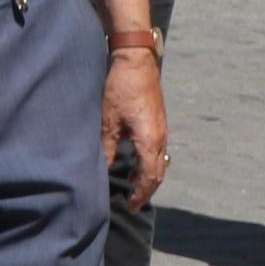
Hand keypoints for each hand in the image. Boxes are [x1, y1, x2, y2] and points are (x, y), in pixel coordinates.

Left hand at [102, 54, 170, 208]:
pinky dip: (148, 161)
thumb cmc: (121, 88)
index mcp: (150, 140)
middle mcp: (160, 136)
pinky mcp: (157, 120)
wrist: (136, 59)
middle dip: (146, 189)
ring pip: (158, 160)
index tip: (131, 205)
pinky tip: (135, 161)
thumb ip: (107, 148)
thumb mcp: (108, 121)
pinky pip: (156, 148)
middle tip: (132, 201)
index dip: (141, 194)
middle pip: (158, 172)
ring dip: (147, 175)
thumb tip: (103, 169)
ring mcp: (161, 127)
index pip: (150, 177)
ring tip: (132, 185)